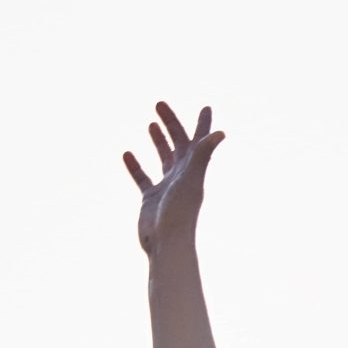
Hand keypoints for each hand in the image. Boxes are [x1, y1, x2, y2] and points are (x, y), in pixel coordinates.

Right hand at [124, 101, 222, 256]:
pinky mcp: (151, 198)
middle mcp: (183, 177)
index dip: (203, 124)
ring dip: (159, 141)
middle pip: (179, 145)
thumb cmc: (180, 213)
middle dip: (171, 124)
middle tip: (160, 104)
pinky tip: (127, 153)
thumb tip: (220, 132)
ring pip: (163, 158)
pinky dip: (135, 165)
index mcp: (194, 171)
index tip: (206, 107)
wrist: (167, 243)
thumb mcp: (191, 179)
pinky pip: (142, 178)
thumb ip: (202, 155)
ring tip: (151, 123)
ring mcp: (167, 187)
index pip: (200, 142)